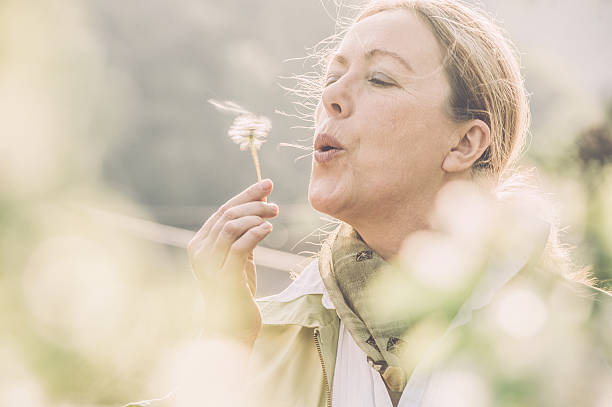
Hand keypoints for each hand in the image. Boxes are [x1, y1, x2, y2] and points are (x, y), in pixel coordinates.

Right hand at [187, 179, 278, 346]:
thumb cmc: (238, 289)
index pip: (223, 210)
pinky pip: (240, 246)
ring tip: (274, 216)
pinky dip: (256, 233)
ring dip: (256, 216)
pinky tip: (269, 229)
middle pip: (227, 214)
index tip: (267, 183)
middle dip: (253, 203)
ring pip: (231, 226)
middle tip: (275, 204)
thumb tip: (262, 199)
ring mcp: (209, 264)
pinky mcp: (223, 276)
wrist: (233, 325)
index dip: (246, 194)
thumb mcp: (241, 255)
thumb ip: (245, 230)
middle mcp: (199, 251)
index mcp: (200, 243)